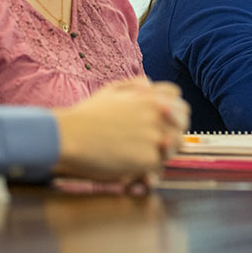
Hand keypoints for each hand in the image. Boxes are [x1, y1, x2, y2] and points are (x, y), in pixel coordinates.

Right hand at [51, 79, 189, 182]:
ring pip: (176, 146)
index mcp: (151, 97)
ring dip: (163, 151)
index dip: (172, 113)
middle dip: (173, 131)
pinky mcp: (149, 159)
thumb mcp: (110, 91)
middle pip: (183, 124)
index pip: (180, 103)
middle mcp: (158, 114)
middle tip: (154, 141)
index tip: (162, 122)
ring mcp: (156, 137)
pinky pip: (160, 166)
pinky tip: (132, 169)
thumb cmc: (86, 115)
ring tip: (140, 155)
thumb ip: (134, 85)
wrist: (68, 137)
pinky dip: (149, 169)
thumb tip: (149, 83)